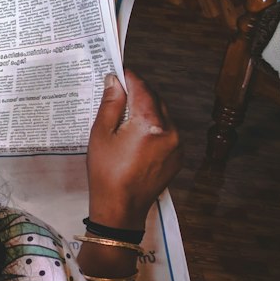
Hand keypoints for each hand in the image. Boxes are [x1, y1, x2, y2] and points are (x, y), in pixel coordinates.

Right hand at [85, 70, 181, 230]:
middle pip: (155, 99)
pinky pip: (168, 131)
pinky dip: (155, 126)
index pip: (142, 88)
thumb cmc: (106, 173)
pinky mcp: (178, 156)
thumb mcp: (101, 134)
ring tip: (126, 115)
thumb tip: (115, 81)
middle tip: (119, 92)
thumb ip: (111, 104)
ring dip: (147, 109)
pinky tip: (137, 134)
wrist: (121, 208)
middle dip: (139, 93)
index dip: (130, 77)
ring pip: (163, 115)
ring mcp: (177, 144)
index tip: (119, 72)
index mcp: (150, 123)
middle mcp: (169, 130)